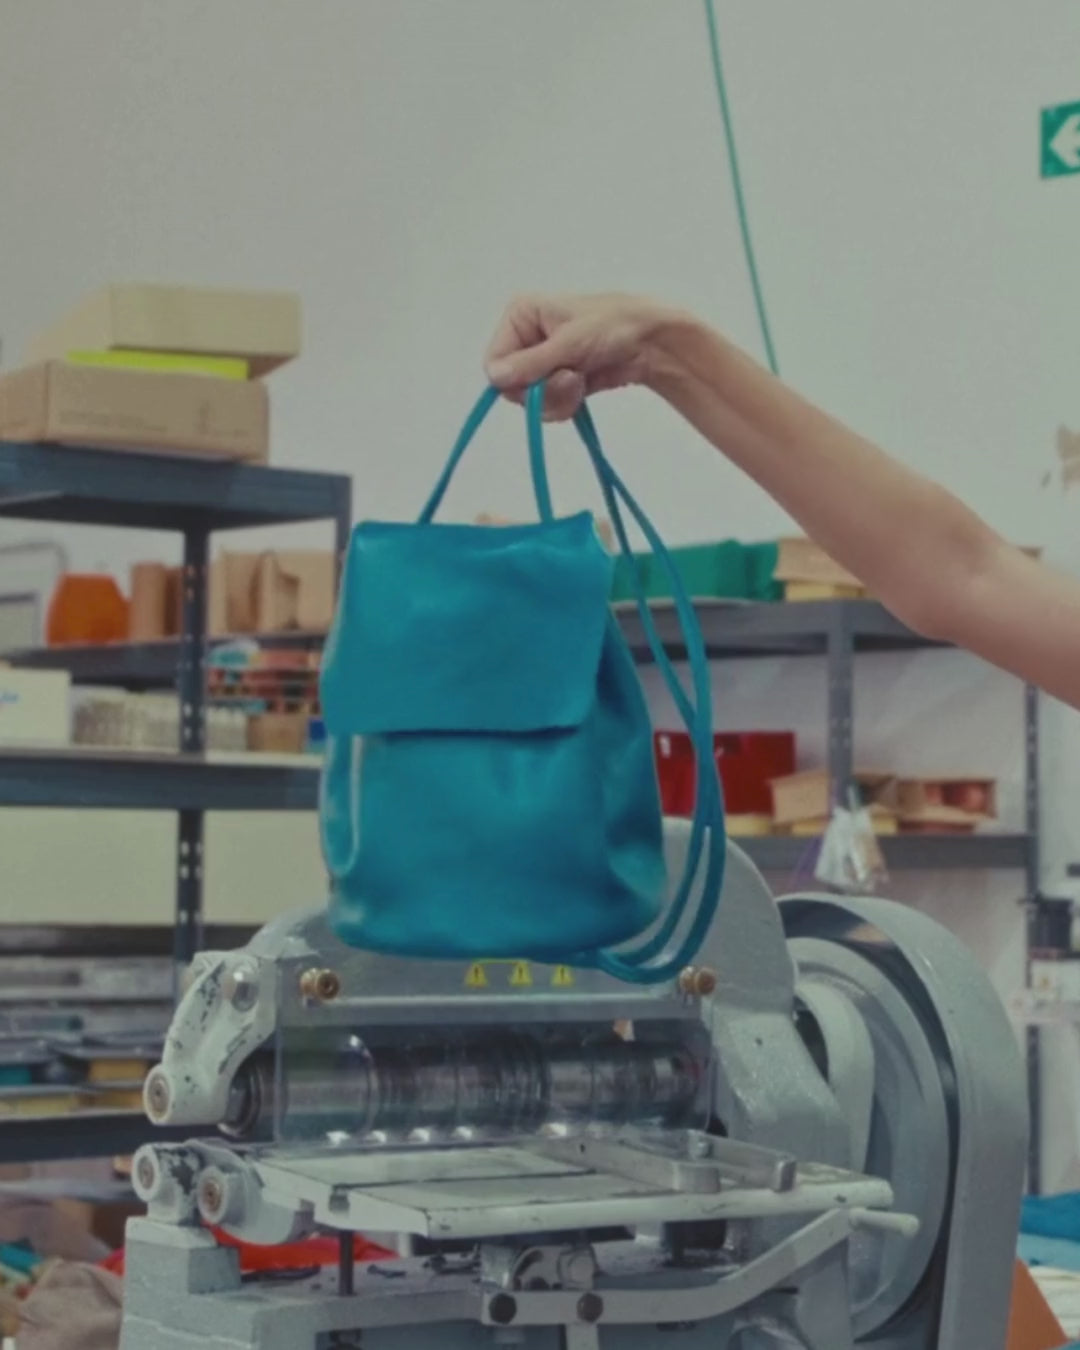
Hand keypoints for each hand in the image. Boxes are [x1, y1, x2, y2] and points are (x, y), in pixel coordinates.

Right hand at [484, 293, 676, 419]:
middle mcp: (526, 338)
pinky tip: (584, 387)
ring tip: (581, 379)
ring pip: (530, 400)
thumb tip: (494, 377)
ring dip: (558, 397)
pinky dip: (566, 403)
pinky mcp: (557, 382)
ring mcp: (542, 363)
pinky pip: (547, 407)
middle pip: (511, 385)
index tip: (540, 379)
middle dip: (542, 388)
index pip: (494, 360)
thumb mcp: (569, 343)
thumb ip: (530, 364)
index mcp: (520, 315)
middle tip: (571, 378)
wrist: (651, 342)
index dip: (513, 378)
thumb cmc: (613, 325)